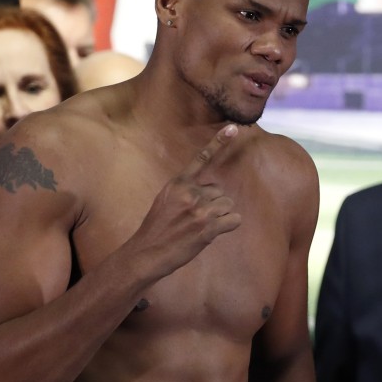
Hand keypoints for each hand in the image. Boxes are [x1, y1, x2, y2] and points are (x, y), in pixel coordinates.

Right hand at [127, 124, 242, 279]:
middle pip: (220, 191)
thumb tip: (208, 190)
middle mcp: (190, 193)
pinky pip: (235, 219)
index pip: (201, 158)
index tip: (234, 127)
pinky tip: (214, 232)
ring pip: (228, 205)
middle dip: (213, 204)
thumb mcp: (165, 200)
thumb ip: (185, 190)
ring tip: (200, 227)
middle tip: (194, 219)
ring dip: (220, 216)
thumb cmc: (157, 228)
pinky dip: (229, 226)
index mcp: (178, 183)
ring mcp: (200, 210)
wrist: (146, 253)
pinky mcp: (208, 227)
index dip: (219, 142)